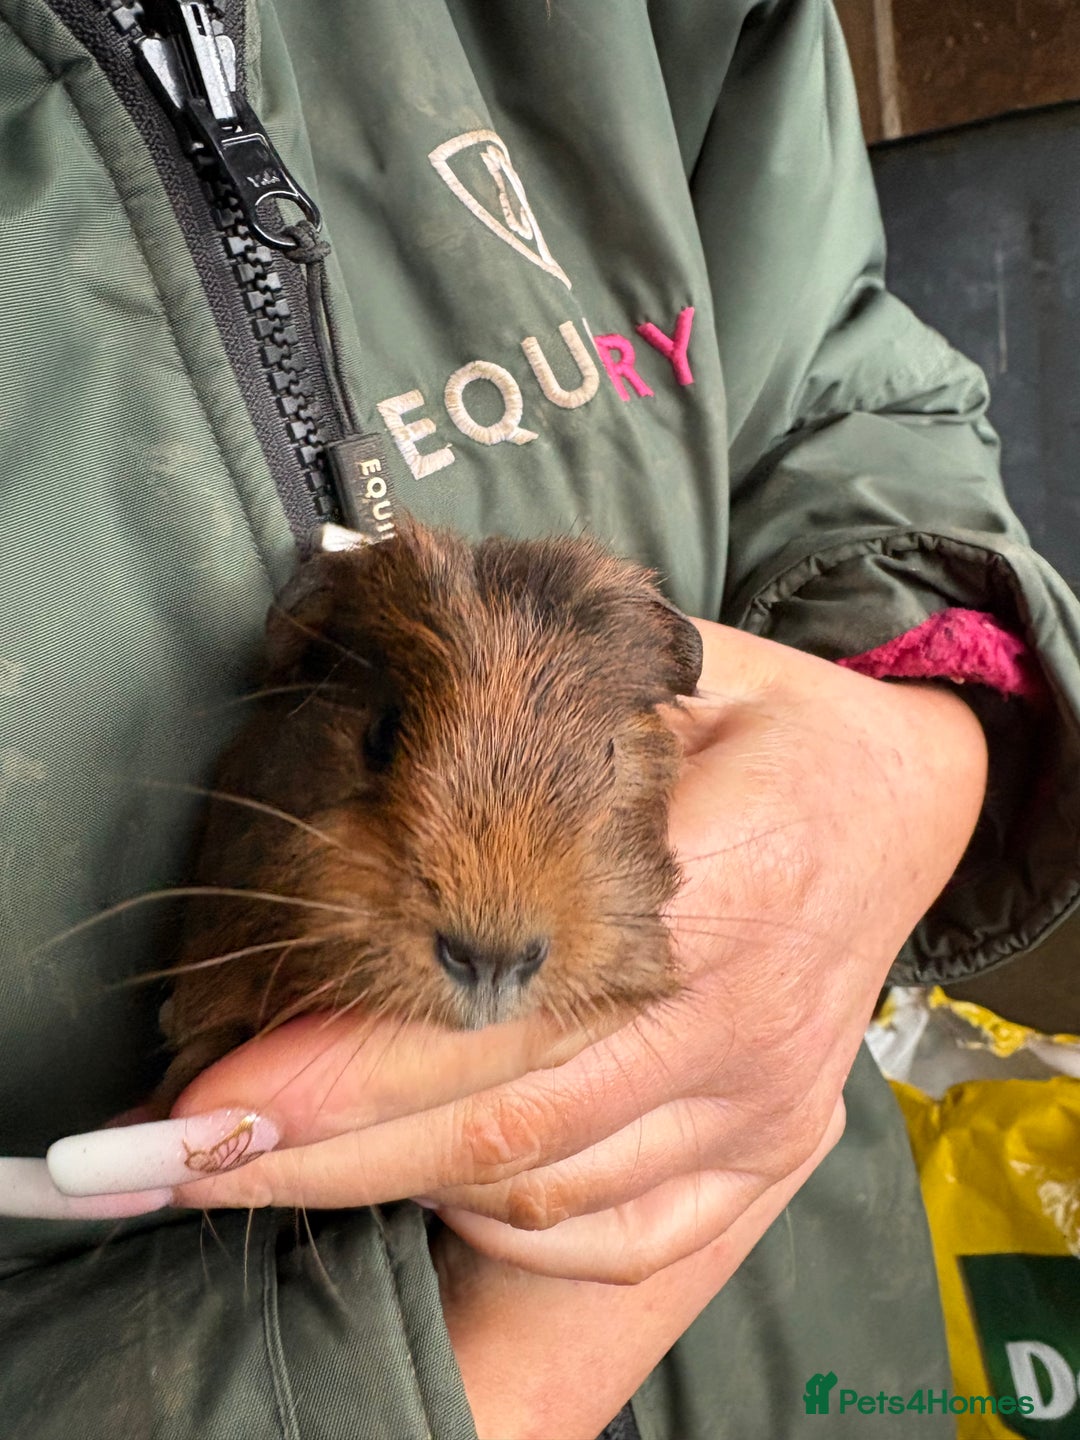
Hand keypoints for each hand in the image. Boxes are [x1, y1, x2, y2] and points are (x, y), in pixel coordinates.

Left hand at [150, 620, 983, 1280]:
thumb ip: (531, 662)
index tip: (223, 1087)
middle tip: (178, 1154)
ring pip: (551, 1191)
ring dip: (396, 1188)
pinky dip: (506, 1228)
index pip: (523, 992)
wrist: (907, 804)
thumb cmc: (770, 723)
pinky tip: (428, 1187)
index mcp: (736, 869)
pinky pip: (620, 1236)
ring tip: (268, 1158)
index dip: (363, 1058)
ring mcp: (765, 1099)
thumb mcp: (674, 656)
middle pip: (514, 1119)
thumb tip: (347, 611)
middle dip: (328, 1148)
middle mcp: (752, 1013)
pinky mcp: (767, 1149)